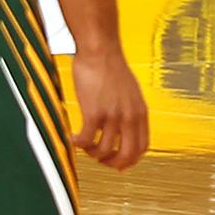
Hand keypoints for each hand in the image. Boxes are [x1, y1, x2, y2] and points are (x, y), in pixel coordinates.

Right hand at [71, 49, 148, 169]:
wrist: (100, 50)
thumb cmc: (110, 67)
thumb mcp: (130, 92)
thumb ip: (130, 110)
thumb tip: (123, 128)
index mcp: (140, 112)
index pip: (142, 147)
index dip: (130, 160)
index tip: (119, 163)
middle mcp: (130, 116)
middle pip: (127, 155)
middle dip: (112, 164)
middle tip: (100, 160)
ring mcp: (113, 116)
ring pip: (103, 151)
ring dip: (92, 153)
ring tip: (84, 144)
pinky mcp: (94, 112)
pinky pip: (86, 140)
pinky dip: (78, 144)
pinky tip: (72, 139)